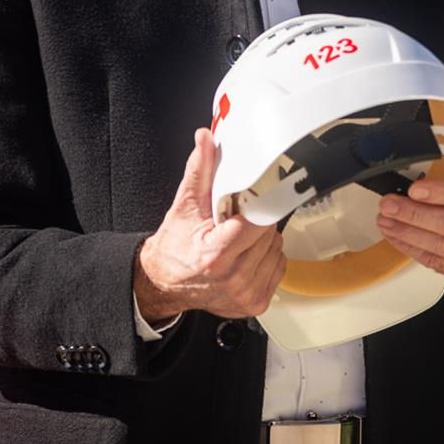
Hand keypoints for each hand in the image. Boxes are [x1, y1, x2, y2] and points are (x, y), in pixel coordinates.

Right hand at [134, 128, 285, 323]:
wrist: (165, 283)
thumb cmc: (174, 247)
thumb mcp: (184, 205)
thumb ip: (199, 170)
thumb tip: (206, 139)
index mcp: (216, 256)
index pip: (257, 224)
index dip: (257, 208)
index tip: (255, 200)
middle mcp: (233, 280)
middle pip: (269, 235)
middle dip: (256, 223)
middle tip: (235, 223)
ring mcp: (246, 295)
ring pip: (277, 250)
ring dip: (263, 241)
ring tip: (238, 241)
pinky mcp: (254, 304)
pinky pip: (278, 268)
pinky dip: (267, 258)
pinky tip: (246, 256)